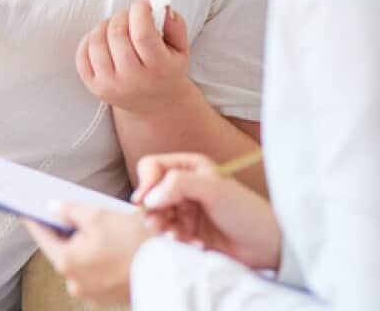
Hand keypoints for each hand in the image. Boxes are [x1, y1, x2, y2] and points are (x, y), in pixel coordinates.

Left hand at [24, 204, 151, 305]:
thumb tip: (53, 208)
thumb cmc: (134, 243)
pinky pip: (96, 273)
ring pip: (81, 262)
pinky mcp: (108, 297)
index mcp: (66, 262)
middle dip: (68, 231)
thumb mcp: (98, 216)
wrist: (171, 271)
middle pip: (62, 249)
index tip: (28, 209)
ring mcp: (91, 293)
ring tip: (103, 230)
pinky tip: (114, 247)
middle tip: (75, 214)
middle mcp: (74, 282)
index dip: (36, 218)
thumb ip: (69, 210)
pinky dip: (100, 260)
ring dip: (86, 246)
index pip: (41, 235)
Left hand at [76, 0, 195, 113]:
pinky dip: (90, 39)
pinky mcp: (93, 86)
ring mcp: (110, 85)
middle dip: (123, 15)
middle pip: (117, 34)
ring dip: (106, 24)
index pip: (142, 35)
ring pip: (97, 41)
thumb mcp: (181, 49)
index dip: (140, 11)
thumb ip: (175, 24)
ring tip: (118, 26)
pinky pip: (82, 53)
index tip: (143, 0)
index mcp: (159, 70)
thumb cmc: (166, 70)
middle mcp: (133, 80)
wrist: (154, 105)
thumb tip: (160, 4)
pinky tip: (104, 39)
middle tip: (131, 14)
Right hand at [134, 153, 281, 269]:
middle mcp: (182, 186)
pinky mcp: (184, 231)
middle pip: (148, 194)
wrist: (265, 245)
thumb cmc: (245, 211)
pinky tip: (195, 245)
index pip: (151, 166)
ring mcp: (182, 210)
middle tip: (162, 224)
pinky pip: (165, 235)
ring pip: (153, 216)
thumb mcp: (213, 189)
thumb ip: (178, 184)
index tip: (145, 201)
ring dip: (164, 228)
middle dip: (153, 211)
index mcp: (188, 167)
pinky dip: (176, 241)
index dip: (145, 182)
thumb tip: (148, 198)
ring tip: (180, 237)